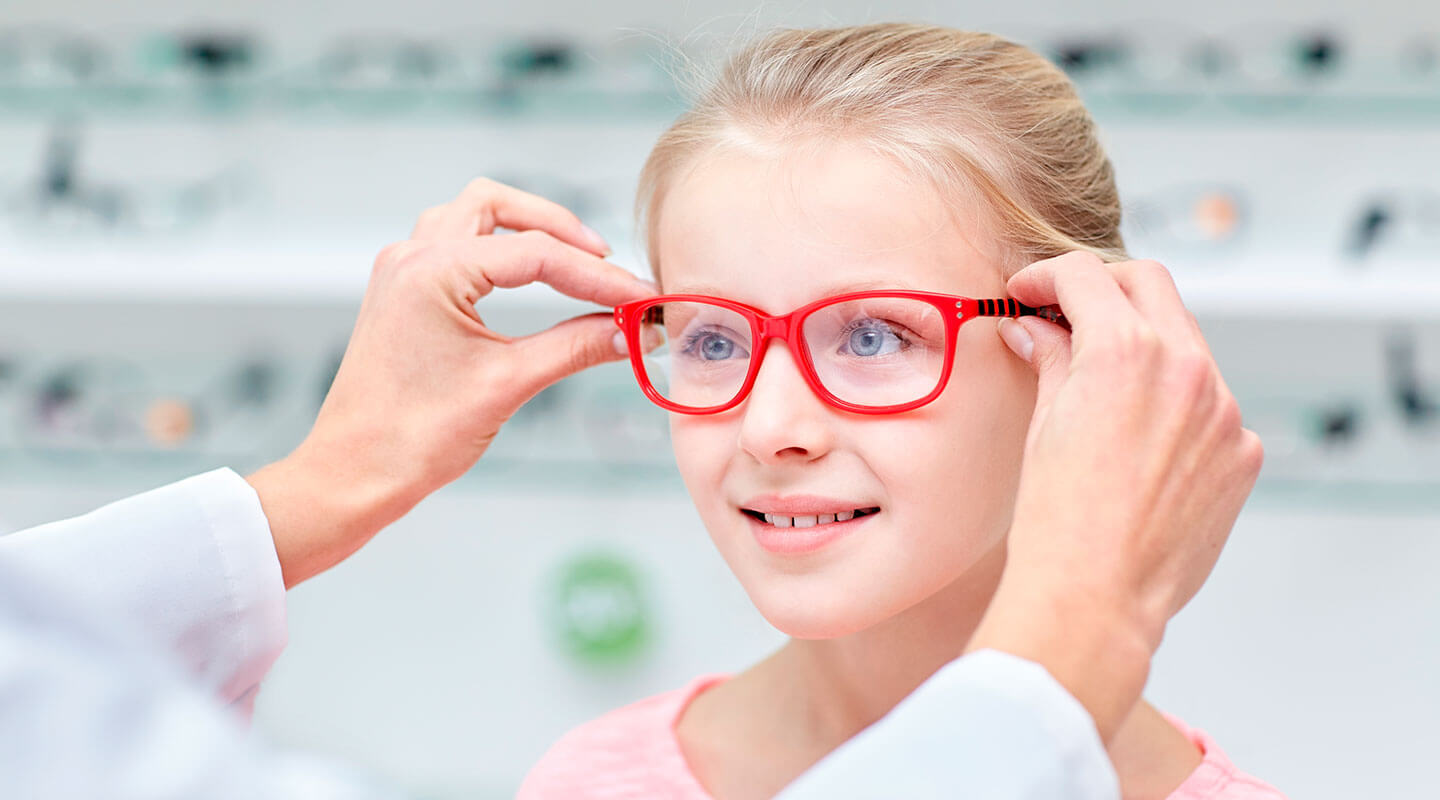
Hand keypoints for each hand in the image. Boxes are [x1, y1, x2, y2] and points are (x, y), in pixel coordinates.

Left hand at [247, 178, 656, 586]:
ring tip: (573, 264)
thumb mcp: (507, 385)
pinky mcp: (402, 294)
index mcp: (431, 271)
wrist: (353, 476)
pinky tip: (529, 283)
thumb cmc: (412, 438)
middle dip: (559, 229)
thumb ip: (576, 348)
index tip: (643, 300)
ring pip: (473, 217)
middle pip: (499, 206)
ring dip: (525, 232)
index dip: (599, 277)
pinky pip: (456, 247)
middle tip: (606, 263)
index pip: (537, 254)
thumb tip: (632, 333)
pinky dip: (498, 253)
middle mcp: (411, 257)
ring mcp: (402, 272)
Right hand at [968, 251, 1262, 740]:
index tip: (1029, 293)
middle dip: (1102, 288)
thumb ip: (1049, 360)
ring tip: (1101, 379)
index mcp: (1125, 352)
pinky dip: (1174, 401)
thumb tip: (1034, 330)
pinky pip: (1209, 403)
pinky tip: (1137, 438)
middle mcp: (1186, 369)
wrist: (1094, 597)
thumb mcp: (1042, 425)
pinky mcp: (1241, 452)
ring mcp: (1223, 411)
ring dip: (1143, 344)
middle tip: (1066, 311)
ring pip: (1185, 343)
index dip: (1047, 276)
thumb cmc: (1057, 522)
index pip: (1087, 276)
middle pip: (1148, 285)